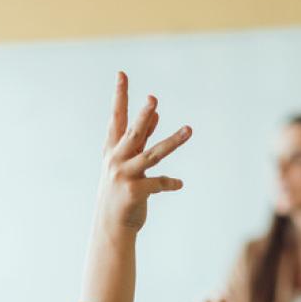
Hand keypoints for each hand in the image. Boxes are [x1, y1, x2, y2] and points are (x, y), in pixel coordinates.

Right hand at [95, 72, 189, 234]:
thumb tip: (155, 113)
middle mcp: (116, 160)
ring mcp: (124, 176)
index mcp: (113, 150)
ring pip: (153, 155)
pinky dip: (170, 183)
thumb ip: (141, 138)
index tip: (122, 74)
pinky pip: (159, 183)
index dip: (120, 96)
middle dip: (143, 116)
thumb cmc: (121, 191)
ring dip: (173, 142)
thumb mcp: (128, 162)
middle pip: (133, 133)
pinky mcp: (135, 192)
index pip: (117, 118)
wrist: (111, 226)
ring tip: (189, 130)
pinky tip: (179, 184)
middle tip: (153, 99)